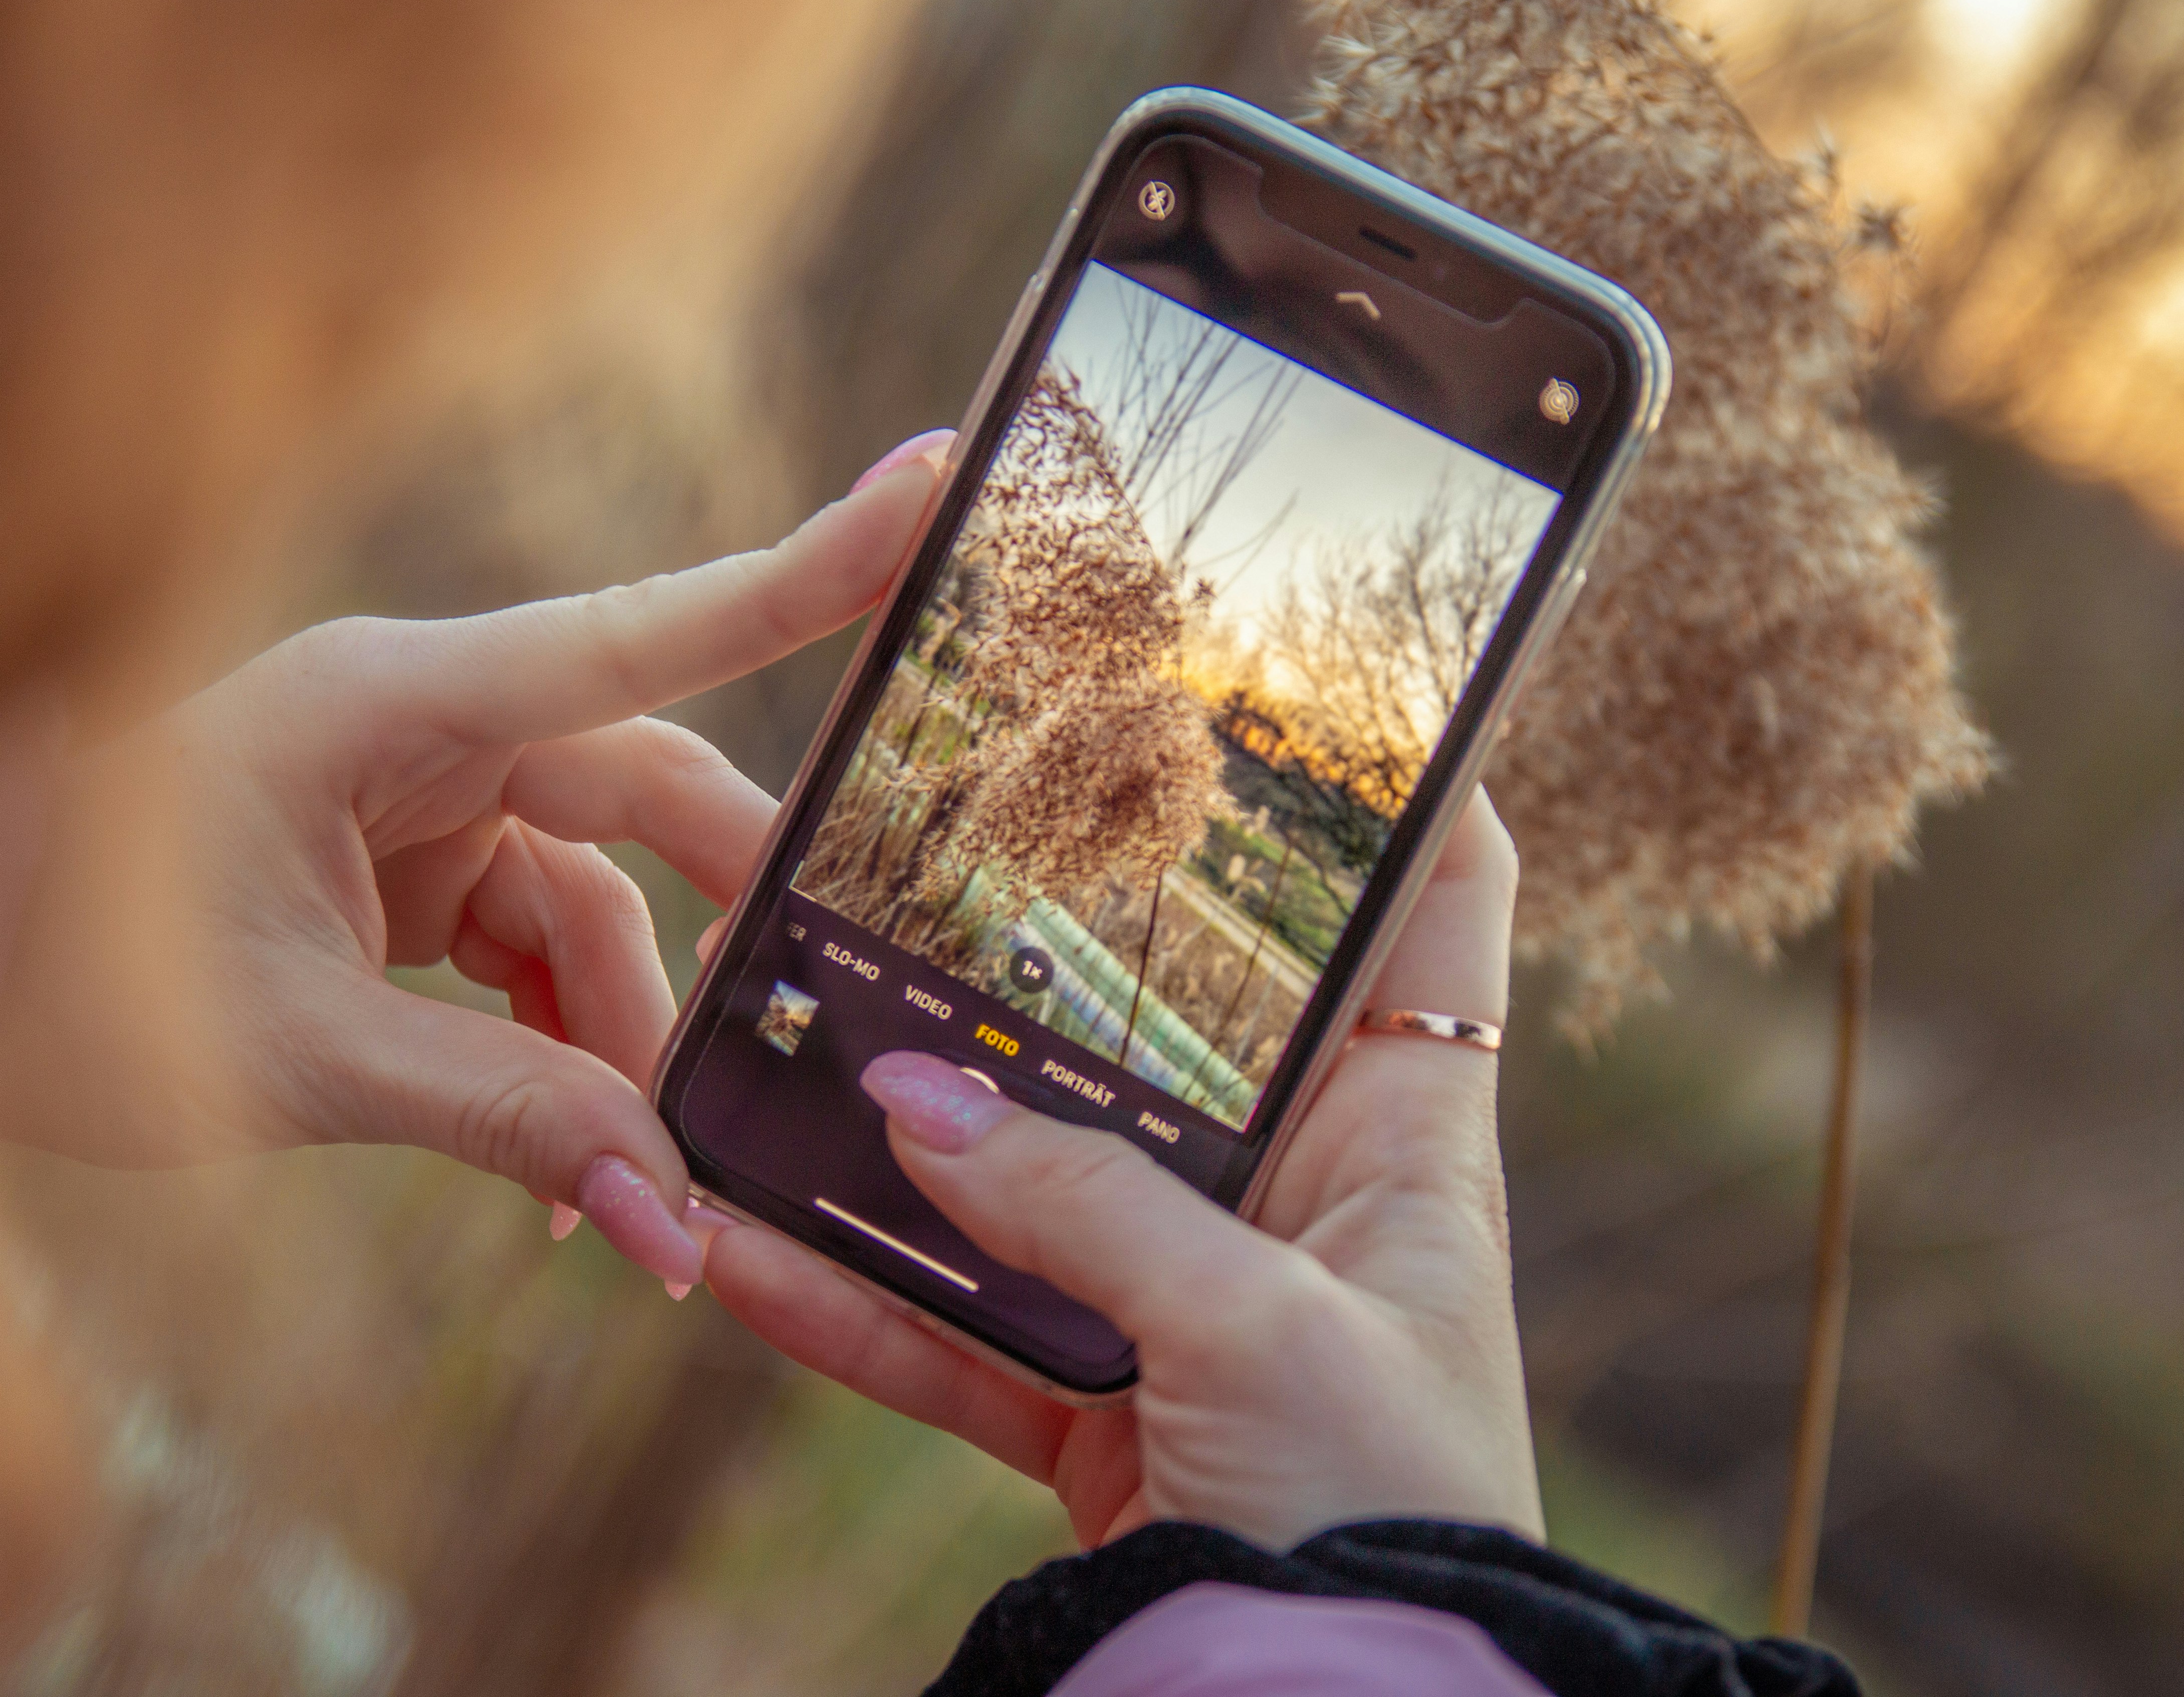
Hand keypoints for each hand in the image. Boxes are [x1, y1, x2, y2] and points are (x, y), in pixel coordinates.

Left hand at [0, 435, 950, 1286]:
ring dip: (623, 1036)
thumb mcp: (294, 1057)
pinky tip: (569, 1163)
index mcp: (394, 700)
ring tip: (625, 1191)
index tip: (930, 480)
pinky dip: (559, 1045)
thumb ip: (497, 1116)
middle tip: (799, 1041)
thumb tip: (663, 1216)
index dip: (802, 569)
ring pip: (596, 897)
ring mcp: (414, 794)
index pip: (640, 636)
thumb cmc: (61, 986)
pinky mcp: (400, 867)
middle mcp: (423, 723)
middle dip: (722, 931)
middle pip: (648, 795)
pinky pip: (531, 946)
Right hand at [700, 790, 1543, 1549]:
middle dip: (1054, 944)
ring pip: (1031, 1176)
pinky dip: (858, 1298)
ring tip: (778, 1030)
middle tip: (934, 832)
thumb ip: (1087, 1207)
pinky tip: (747, 1240)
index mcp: (1403, 1140)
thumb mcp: (1257, 1332)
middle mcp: (1298, 1194)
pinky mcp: (1101, 1406)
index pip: (1436, 906)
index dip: (1396, 778)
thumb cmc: (1387, 1516)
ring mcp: (1188, 1298)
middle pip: (1174, 1022)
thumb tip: (913, 1097)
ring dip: (905, 1128)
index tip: (1298, 667)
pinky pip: (962, 1329)